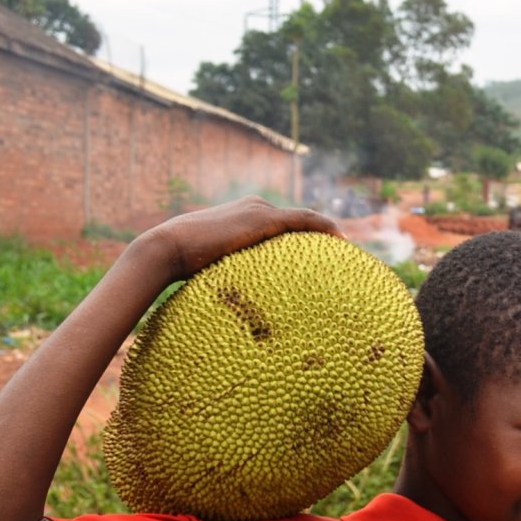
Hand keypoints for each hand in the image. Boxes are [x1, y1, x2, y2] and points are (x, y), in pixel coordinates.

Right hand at [134, 195, 342, 285]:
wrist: (169, 249)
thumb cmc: (186, 268)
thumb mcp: (216, 272)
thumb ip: (236, 279)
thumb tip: (244, 312)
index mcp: (246, 218)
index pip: (285, 225)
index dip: (308, 237)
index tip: (327, 255)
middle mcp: (256, 207)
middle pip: (300, 220)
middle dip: (324, 235)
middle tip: (347, 254)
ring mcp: (260, 209)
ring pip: (305, 219)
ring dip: (329, 231)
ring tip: (351, 249)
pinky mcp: (263, 218)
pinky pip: (304, 220)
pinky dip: (324, 227)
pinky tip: (343, 241)